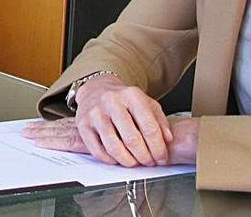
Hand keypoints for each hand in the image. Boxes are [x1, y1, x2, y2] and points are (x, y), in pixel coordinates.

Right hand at [22, 75, 172, 166]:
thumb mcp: (146, 103)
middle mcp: (112, 102)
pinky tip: (118, 159)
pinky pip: (97, 150)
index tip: (162, 158)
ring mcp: (95, 113)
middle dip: (144, 157)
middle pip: (132, 139)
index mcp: (131, 95)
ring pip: (114, 147)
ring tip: (134, 162)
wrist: (96, 88)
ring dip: (128, 161)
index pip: (149, 127)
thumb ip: (160, 120)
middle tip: (149, 162)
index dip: (158, 147)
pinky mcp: (83, 124)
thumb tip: (167, 140)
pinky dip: (110, 160)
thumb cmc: (123, 99)